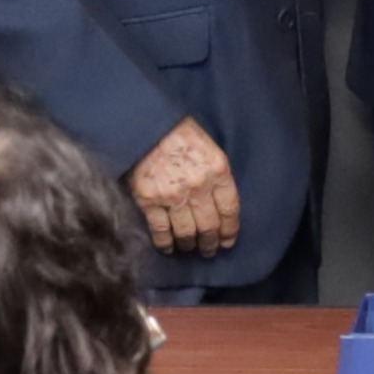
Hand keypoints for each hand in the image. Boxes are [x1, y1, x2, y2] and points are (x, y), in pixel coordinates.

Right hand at [131, 117, 241, 256]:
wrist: (143, 124)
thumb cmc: (178, 132)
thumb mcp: (208, 146)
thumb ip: (216, 173)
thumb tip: (219, 201)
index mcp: (217, 169)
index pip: (230, 209)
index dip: (230, 230)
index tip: (228, 241)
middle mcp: (198, 185)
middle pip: (209, 226)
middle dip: (210, 242)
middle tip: (210, 249)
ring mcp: (173, 195)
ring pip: (187, 232)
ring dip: (190, 244)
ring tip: (190, 248)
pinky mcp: (149, 200)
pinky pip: (161, 230)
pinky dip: (165, 243)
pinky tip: (168, 248)